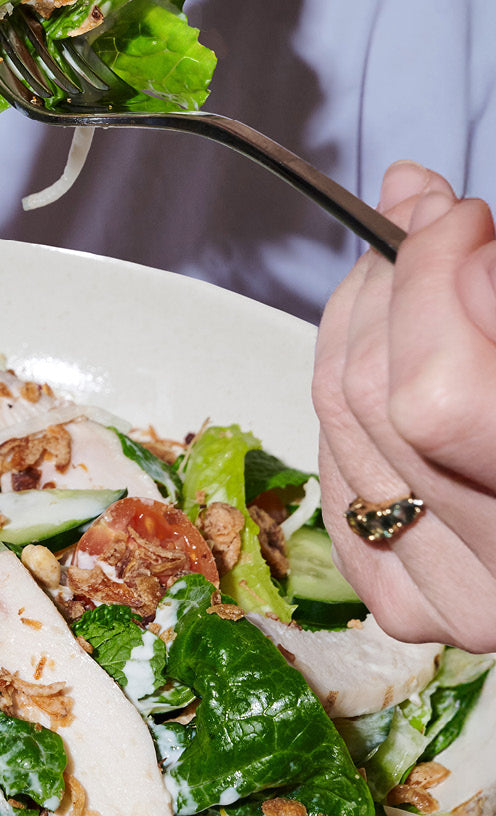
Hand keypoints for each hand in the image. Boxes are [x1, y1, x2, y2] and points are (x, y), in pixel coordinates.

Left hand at [314, 162, 495, 651]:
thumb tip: (432, 219)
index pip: (432, 396)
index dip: (427, 287)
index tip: (453, 215)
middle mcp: (491, 585)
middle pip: (371, 402)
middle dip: (389, 287)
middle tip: (423, 219)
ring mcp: (436, 600)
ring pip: (338, 427)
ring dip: (359, 324)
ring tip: (406, 269)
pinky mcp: (399, 599)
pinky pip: (336, 471)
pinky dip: (350, 400)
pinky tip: (387, 353)